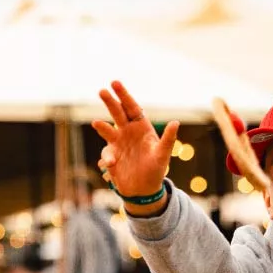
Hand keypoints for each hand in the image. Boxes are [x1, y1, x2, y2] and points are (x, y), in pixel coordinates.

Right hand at [92, 81, 179, 212]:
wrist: (144, 189)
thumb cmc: (156, 170)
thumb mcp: (163, 155)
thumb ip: (169, 139)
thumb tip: (176, 122)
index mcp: (142, 127)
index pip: (132, 108)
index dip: (124, 95)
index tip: (115, 83)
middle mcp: (128, 132)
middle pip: (118, 113)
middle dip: (110, 102)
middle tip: (102, 90)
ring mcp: (118, 143)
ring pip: (107, 130)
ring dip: (101, 126)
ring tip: (96, 123)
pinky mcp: (111, 156)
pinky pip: (106, 152)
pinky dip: (107, 157)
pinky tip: (110, 163)